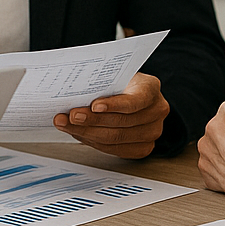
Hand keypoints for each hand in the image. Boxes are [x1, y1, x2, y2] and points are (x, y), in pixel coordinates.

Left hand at [54, 72, 168, 158]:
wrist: (130, 94)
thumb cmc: (120, 84)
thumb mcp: (113, 76)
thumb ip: (101, 83)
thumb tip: (73, 93)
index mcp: (151, 89)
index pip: (135, 100)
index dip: (114, 105)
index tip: (94, 105)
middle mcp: (156, 111)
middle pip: (122, 121)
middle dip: (92, 120)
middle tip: (72, 116)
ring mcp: (152, 131)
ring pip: (115, 138)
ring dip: (87, 132)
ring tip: (67, 124)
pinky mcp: (143, 147)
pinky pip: (114, 149)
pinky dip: (92, 141)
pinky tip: (78, 133)